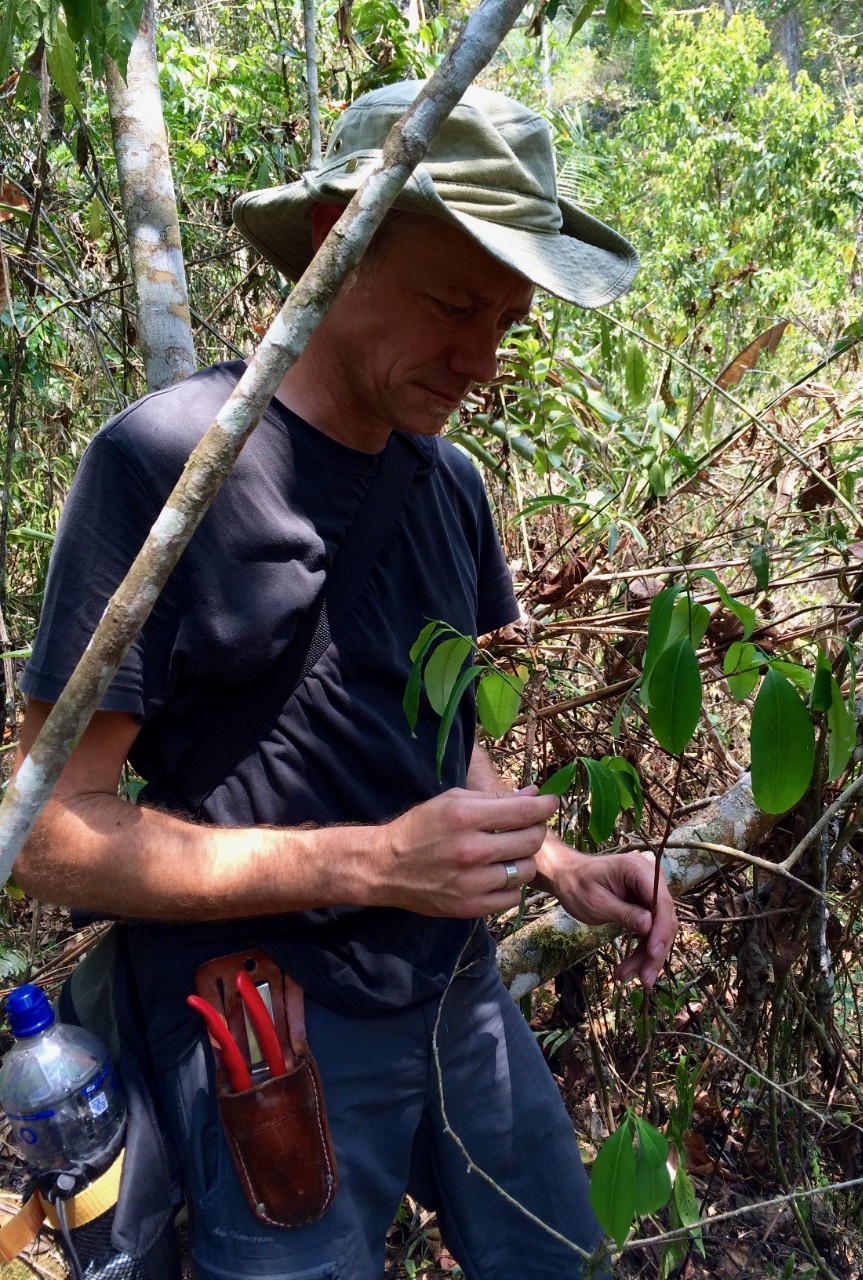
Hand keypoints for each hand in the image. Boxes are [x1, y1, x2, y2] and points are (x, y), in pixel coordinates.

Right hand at [369, 787, 557, 917]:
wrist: (386, 867)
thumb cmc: (420, 827)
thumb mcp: (452, 801)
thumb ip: (494, 799)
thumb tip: (533, 795)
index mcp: (465, 817)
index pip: (523, 811)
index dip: (545, 806)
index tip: (551, 802)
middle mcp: (471, 850)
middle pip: (530, 840)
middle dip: (536, 829)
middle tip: (528, 826)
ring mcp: (471, 882)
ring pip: (525, 870)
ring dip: (523, 858)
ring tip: (509, 852)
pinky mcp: (470, 907)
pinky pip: (511, 897)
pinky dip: (510, 884)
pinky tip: (497, 873)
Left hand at [536, 836, 676, 986]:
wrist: (567, 877)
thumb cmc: (577, 885)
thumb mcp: (596, 902)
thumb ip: (624, 913)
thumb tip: (649, 926)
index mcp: (638, 869)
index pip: (661, 902)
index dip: (661, 929)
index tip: (653, 953)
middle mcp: (650, 879)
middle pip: (664, 919)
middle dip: (655, 951)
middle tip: (645, 979)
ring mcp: (649, 892)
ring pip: (658, 929)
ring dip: (647, 956)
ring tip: (627, 976)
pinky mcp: (645, 905)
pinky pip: (649, 930)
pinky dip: (641, 950)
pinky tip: (629, 969)